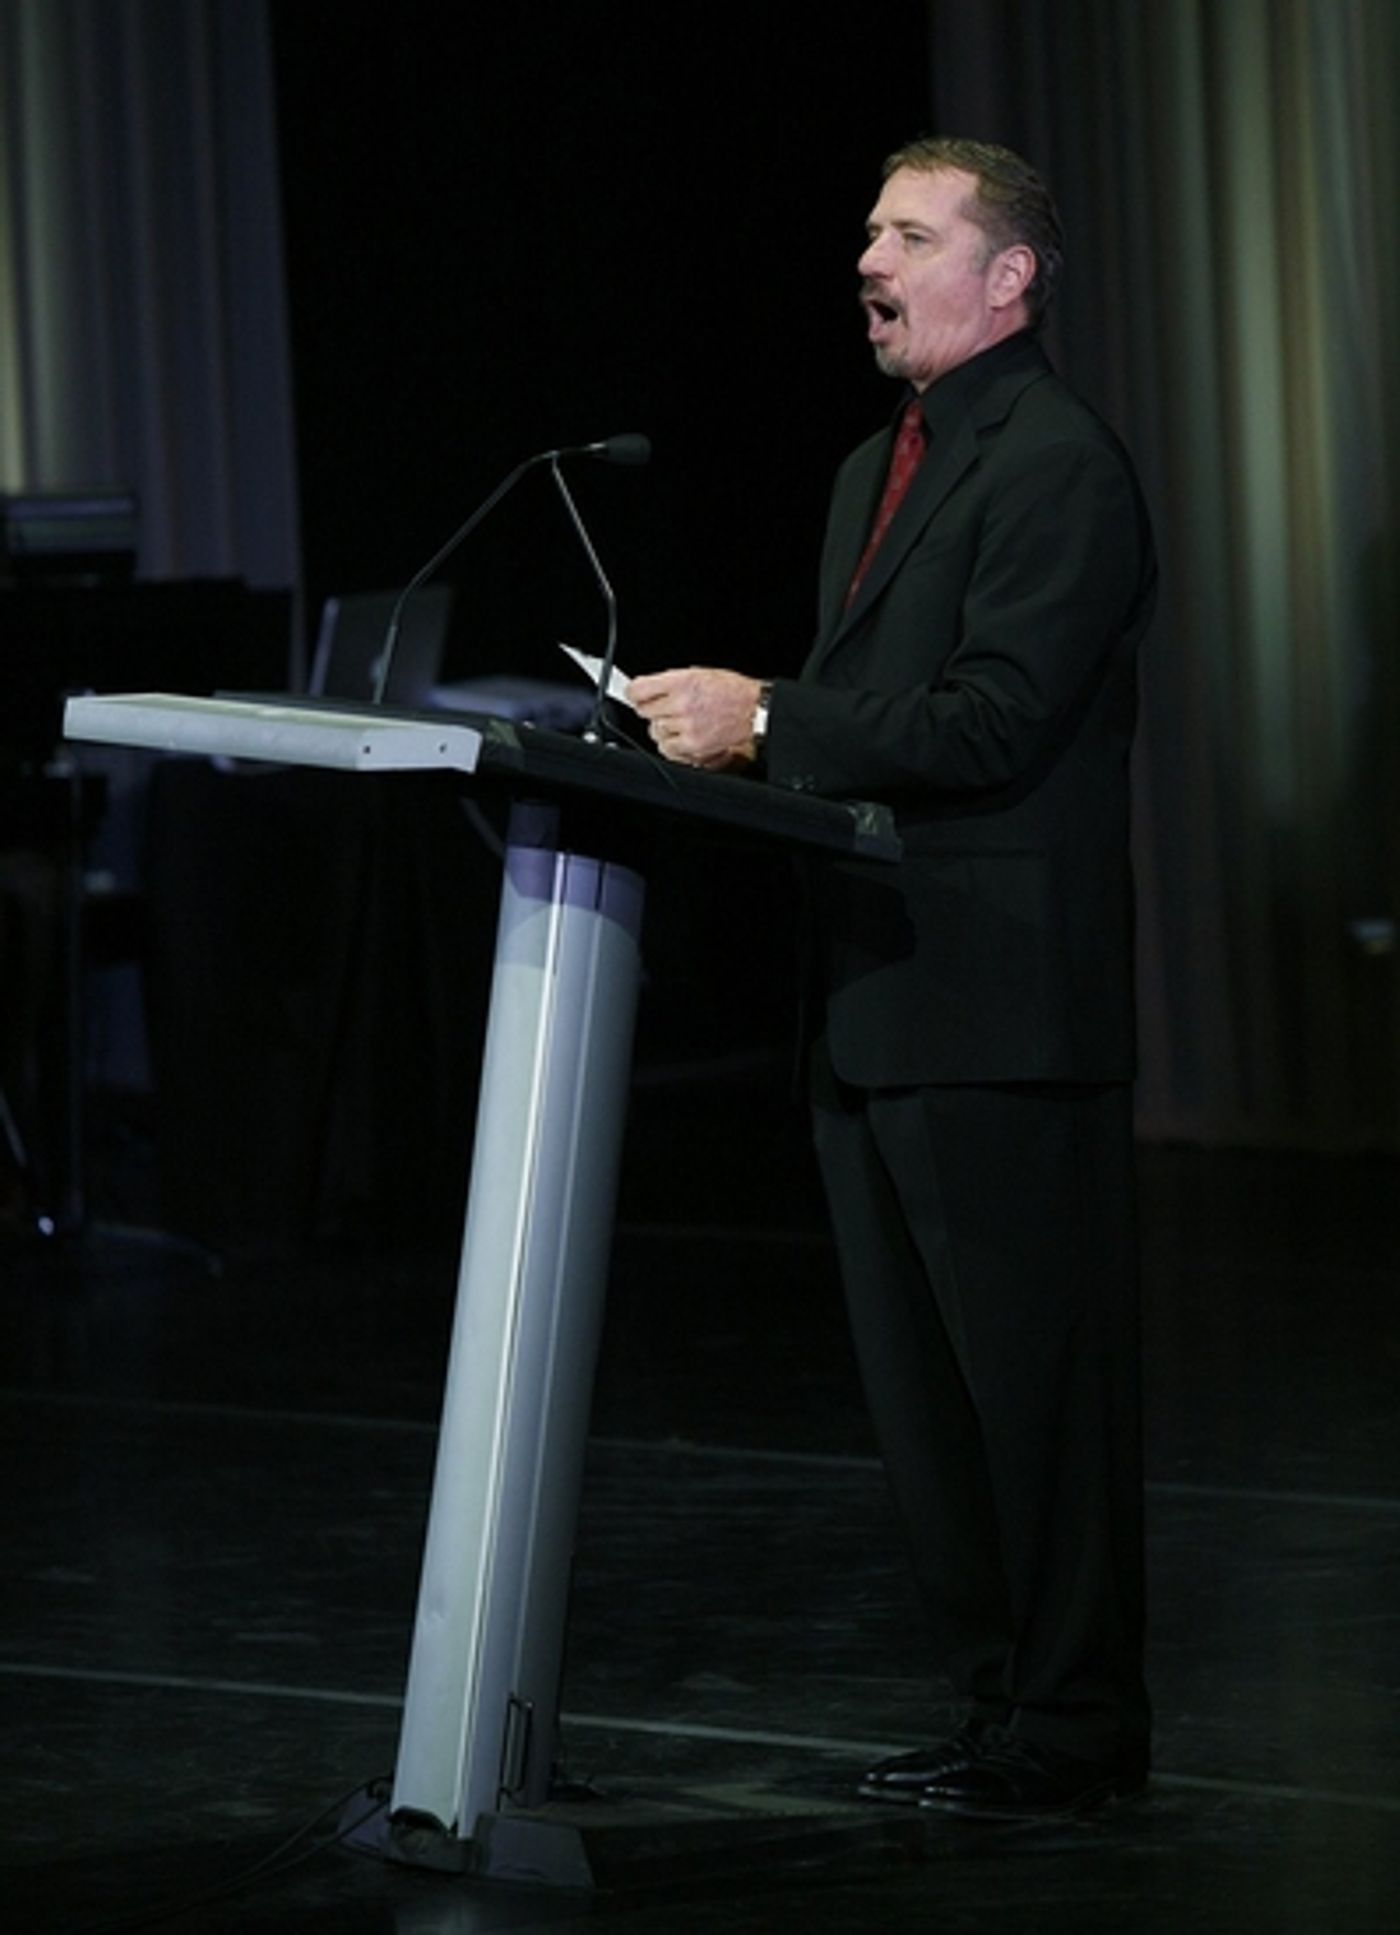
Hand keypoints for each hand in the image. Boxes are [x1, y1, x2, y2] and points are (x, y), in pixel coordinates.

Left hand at [628, 667, 762, 770]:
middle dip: (653, 710)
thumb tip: (647, 690)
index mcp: (682, 681)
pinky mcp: (693, 746)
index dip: (634, 693)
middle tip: (667, 709)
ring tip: (682, 723)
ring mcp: (686, 727)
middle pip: (644, 712)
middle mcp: (682, 704)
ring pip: (655, 731)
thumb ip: (671, 683)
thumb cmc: (731, 691)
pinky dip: (672, 745)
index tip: (635, 696)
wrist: (754, 711)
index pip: (638, 690)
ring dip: (664, 728)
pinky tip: (684, 736)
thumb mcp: (699, 673)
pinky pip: (667, 749)